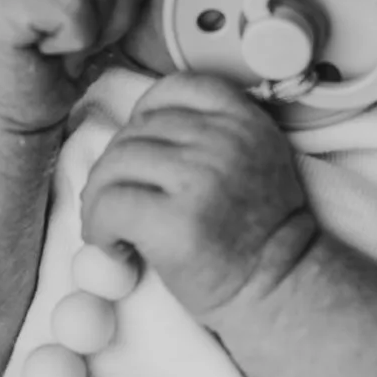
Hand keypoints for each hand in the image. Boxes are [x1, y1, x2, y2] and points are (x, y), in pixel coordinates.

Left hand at [78, 72, 313, 320]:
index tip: (141, 153)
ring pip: (114, 164)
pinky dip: (97, 226)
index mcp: (244, 121)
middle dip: (115, 168)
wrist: (279, 287)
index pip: (175, 89)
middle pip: (135, 130)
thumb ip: (210, 134)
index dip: (144, 117)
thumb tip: (134, 133)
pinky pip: (109, 204)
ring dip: (99, 198)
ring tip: (111, 227)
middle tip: (116, 205)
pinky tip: (113, 246)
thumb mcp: (253, 161)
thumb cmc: (256, 234)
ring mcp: (200, 178)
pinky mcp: (176, 221)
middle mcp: (224, 141)